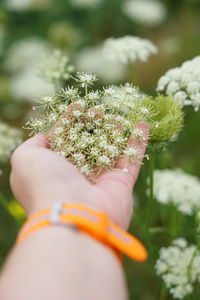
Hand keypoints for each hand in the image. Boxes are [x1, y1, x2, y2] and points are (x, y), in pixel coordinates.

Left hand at [10, 122, 147, 228]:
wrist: (72, 213)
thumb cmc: (45, 182)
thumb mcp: (25, 159)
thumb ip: (32, 145)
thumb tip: (44, 137)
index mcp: (55, 169)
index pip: (64, 140)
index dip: (70, 122)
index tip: (78, 106)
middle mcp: (77, 176)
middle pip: (88, 144)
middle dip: (94, 126)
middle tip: (100, 111)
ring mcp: (100, 181)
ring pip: (111, 151)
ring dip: (116, 132)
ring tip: (121, 114)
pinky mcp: (121, 185)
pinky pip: (132, 161)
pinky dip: (138, 144)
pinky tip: (143, 125)